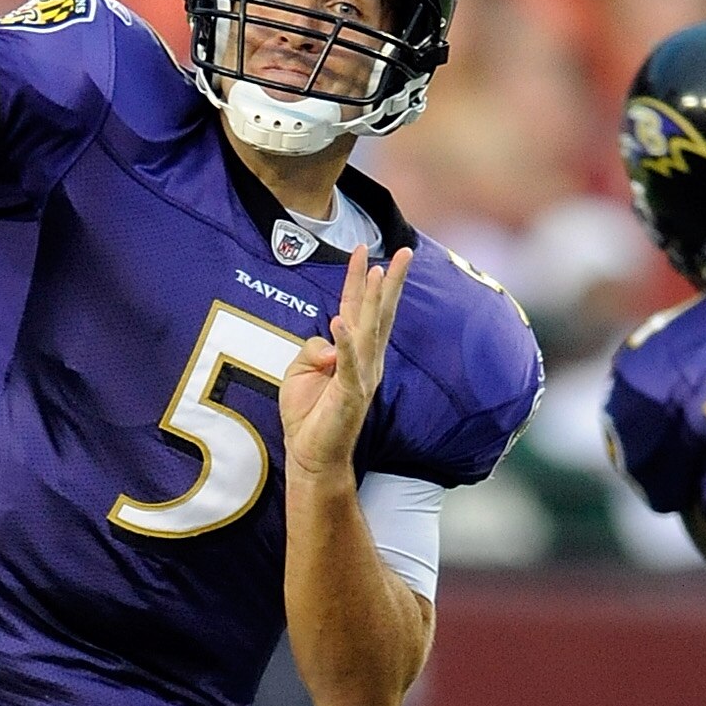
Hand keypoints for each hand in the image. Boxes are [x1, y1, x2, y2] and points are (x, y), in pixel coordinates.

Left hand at [279, 241, 411, 483]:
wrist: (313, 456)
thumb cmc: (308, 414)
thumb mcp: (302, 370)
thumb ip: (314, 348)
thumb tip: (328, 337)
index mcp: (352, 352)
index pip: (356, 307)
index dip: (359, 278)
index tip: (364, 249)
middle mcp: (365, 360)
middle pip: (376, 312)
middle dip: (388, 280)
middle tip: (404, 250)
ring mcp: (360, 376)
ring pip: (368, 331)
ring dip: (372, 300)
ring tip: (376, 272)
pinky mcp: (348, 394)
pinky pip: (347, 364)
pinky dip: (343, 343)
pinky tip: (339, 322)